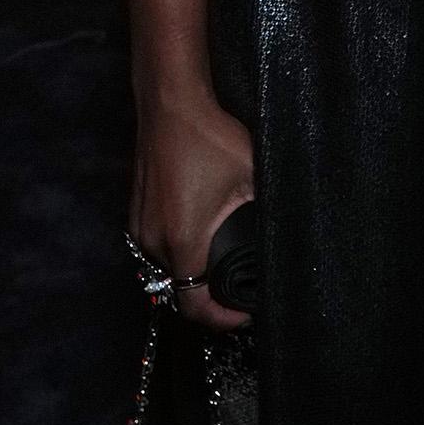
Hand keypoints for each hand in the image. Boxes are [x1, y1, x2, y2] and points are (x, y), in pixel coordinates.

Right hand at [130, 92, 254, 333]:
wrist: (170, 106)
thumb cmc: (209, 139)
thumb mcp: (252, 177)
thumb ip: (266, 212)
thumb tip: (286, 233)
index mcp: (183, 240)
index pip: (194, 305)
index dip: (221, 319)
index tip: (244, 313)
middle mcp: (155, 241)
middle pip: (180, 290)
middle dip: (212, 298)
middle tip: (243, 291)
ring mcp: (141, 228)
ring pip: (168, 270)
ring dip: (195, 276)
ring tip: (226, 271)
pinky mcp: (137, 215)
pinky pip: (159, 250)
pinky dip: (181, 256)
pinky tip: (204, 243)